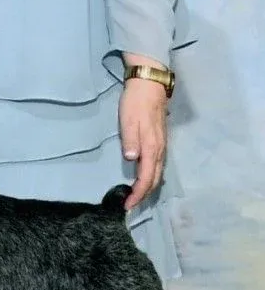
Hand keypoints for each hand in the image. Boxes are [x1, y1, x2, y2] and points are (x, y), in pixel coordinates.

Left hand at [119, 54, 169, 209]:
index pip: (146, 177)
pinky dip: (150, 176)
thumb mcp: (129, 120)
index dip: (138, 193)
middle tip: (130, 206)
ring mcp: (161, 145)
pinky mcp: (160, 141)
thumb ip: (130, 140)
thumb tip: (132, 159)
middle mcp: (159, 149)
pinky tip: (143, 179)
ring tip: (135, 197)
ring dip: (147, 187)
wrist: (150, 84)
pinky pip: (157, 165)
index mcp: (151, 146)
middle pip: (154, 178)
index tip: (128, 205)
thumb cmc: (135, 102)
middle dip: (143, 195)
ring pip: (157, 172)